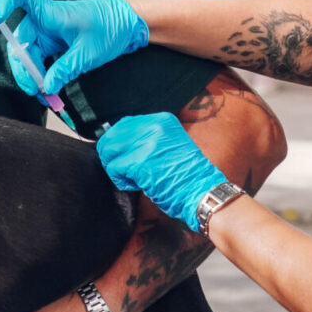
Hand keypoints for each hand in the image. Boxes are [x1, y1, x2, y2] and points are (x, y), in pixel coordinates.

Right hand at [0, 0, 148, 95]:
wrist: (127, 26)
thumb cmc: (109, 29)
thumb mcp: (88, 52)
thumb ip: (65, 69)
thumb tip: (47, 87)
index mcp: (51, 13)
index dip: (6, 3)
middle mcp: (45, 22)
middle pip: (20, 42)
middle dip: (23, 68)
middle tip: (34, 90)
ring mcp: (49, 35)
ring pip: (28, 56)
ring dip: (32, 76)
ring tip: (45, 97)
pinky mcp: (55, 46)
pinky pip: (40, 61)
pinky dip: (42, 76)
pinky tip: (49, 92)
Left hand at [97, 113, 226, 231]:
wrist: (201, 191)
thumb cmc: (187, 175)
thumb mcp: (170, 144)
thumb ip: (149, 138)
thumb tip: (120, 142)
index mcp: (162, 120)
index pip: (125, 123)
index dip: (118, 142)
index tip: (123, 156)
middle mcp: (153, 126)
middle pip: (113, 135)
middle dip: (112, 154)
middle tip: (122, 169)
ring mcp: (146, 143)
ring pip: (109, 150)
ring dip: (115, 167)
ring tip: (131, 178)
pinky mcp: (139, 162)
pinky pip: (114, 168)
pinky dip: (120, 180)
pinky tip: (135, 185)